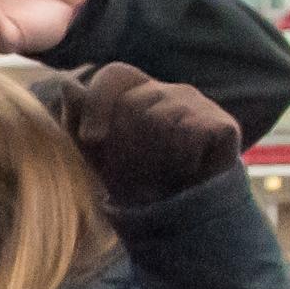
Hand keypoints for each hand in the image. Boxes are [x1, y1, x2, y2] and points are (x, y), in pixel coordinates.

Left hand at [72, 59, 241, 205]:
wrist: (176, 214)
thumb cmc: (133, 178)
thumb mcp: (95, 152)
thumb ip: (79, 117)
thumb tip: (67, 84)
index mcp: (139, 91)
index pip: (115, 75)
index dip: (98, 104)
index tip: (91, 139)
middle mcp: (170, 91)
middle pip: (134, 102)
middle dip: (124, 141)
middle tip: (135, 166)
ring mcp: (198, 105)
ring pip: (161, 118)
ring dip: (152, 154)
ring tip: (159, 169)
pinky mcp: (222, 125)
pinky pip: (191, 132)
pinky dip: (181, 158)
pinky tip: (186, 169)